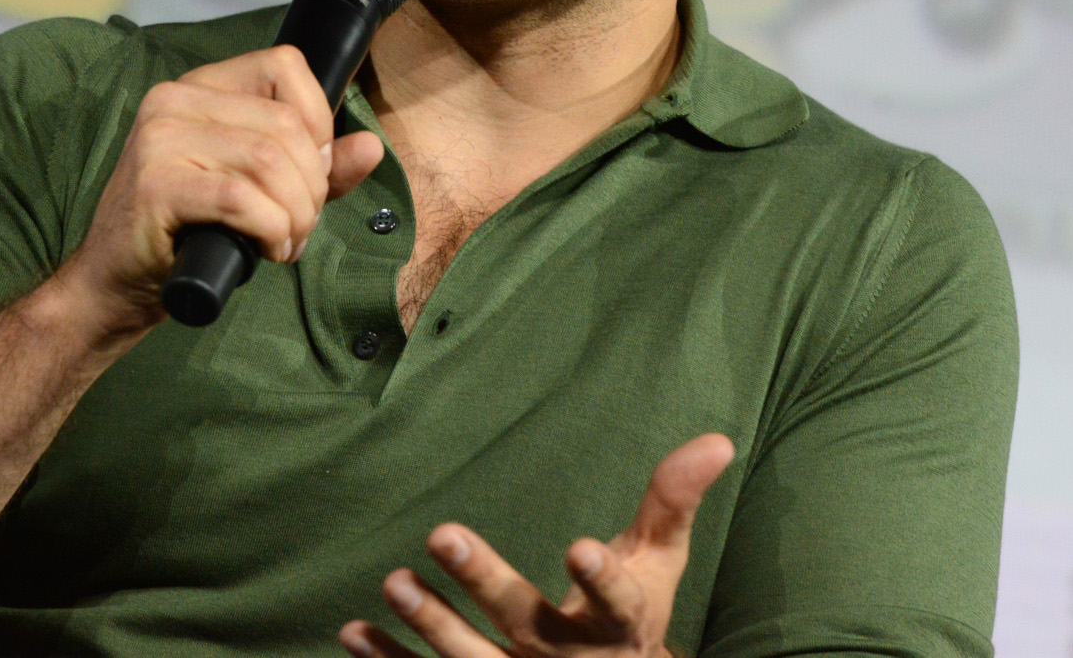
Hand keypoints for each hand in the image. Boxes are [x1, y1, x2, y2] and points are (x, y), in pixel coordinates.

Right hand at [60, 46, 385, 329]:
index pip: (285, 66)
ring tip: (283, 240)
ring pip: (269, 161)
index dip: (319, 121)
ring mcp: (159, 139)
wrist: (114, 284)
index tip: (313, 172)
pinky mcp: (155, 184)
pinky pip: (241, 199)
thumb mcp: (263, 191)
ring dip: (295, 214)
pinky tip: (266, 250)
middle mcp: (174, 99)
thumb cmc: (188, 232)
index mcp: (201, 86)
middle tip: (299, 224)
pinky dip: (271, 229)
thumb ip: (317, 169)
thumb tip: (370, 146)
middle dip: (312, 185)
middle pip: (286, 125)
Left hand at [340, 434, 735, 657]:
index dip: (600, 577)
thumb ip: (675, 502)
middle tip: (441, 532)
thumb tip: (719, 439)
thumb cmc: (633, 616)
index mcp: (616, 625)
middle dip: (483, 583)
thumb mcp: (659, 564)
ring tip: (393, 583)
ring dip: (430, 625)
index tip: (581, 545)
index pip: (616, 600)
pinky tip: (354, 634)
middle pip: (524, 622)